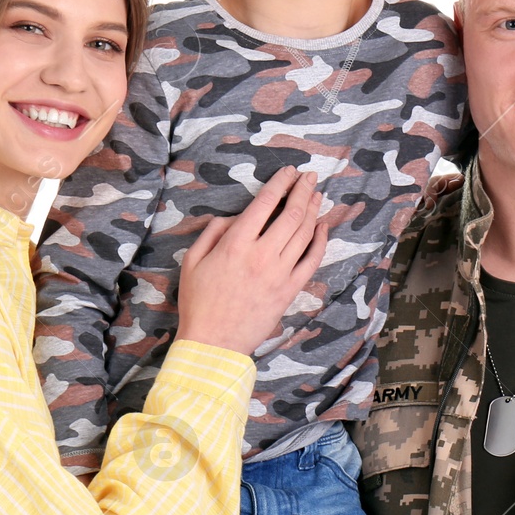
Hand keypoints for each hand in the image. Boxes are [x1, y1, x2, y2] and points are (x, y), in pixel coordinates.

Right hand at [177, 167, 327, 354]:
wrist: (214, 342)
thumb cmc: (198, 302)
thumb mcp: (192, 260)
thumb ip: (212, 232)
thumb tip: (234, 218)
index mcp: (236, 244)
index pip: (264, 203)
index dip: (279, 184)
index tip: (288, 172)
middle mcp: (261, 254)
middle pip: (290, 214)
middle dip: (302, 190)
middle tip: (310, 176)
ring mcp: (279, 273)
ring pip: (304, 233)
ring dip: (313, 210)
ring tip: (317, 194)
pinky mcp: (289, 290)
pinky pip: (311, 260)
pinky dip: (320, 241)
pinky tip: (323, 227)